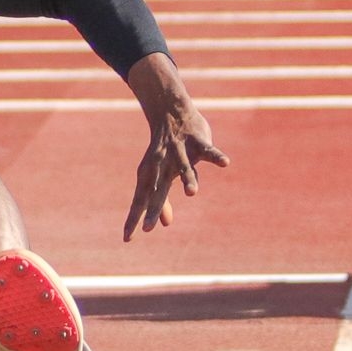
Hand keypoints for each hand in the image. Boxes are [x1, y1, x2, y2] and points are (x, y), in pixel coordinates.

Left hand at [123, 54, 228, 241]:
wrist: (168, 111)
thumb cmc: (165, 151)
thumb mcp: (161, 176)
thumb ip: (162, 202)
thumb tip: (164, 224)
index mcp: (150, 176)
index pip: (139, 202)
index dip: (133, 219)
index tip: (126, 239)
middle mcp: (161, 166)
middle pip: (157, 191)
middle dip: (153, 209)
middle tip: (148, 228)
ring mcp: (178, 152)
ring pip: (184, 168)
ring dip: (189, 179)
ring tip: (192, 194)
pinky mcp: (196, 141)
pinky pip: (208, 150)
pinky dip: (216, 156)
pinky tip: (225, 164)